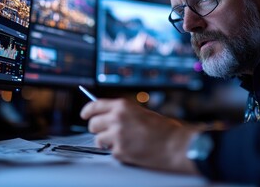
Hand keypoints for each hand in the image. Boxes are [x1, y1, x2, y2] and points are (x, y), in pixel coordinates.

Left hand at [80, 98, 200, 174]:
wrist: (175, 145)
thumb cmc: (163, 129)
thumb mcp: (140, 112)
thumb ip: (122, 113)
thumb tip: (106, 117)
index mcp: (122, 106)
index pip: (94, 106)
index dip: (87, 111)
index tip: (84, 115)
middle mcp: (116, 119)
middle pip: (92, 124)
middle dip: (97, 129)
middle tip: (105, 132)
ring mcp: (117, 136)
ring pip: (98, 140)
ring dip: (105, 142)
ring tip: (120, 142)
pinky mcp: (120, 152)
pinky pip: (110, 152)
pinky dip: (118, 152)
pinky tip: (130, 150)